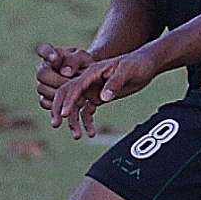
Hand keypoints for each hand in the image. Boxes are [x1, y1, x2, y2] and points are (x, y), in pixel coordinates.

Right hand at [33, 43, 93, 110]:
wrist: (90, 80)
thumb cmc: (85, 65)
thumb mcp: (83, 59)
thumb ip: (74, 61)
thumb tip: (65, 72)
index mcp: (52, 55)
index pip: (42, 49)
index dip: (45, 53)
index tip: (55, 57)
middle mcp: (45, 69)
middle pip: (41, 74)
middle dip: (58, 80)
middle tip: (73, 83)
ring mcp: (43, 84)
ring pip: (42, 89)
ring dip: (58, 92)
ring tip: (73, 91)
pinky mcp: (45, 98)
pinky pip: (44, 102)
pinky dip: (57, 103)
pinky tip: (70, 102)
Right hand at [48, 48, 165, 138]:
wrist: (145, 64)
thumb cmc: (137, 64)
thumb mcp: (128, 70)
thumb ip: (115, 83)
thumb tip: (103, 97)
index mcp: (92, 71)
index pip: (74, 86)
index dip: (68, 100)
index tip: (64, 114)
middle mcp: (88, 80)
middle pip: (67, 94)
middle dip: (59, 109)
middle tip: (55, 124)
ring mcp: (92, 89)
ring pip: (76, 106)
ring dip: (73, 121)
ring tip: (77, 136)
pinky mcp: (97, 97)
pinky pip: (87, 111)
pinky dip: (86, 122)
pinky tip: (91, 133)